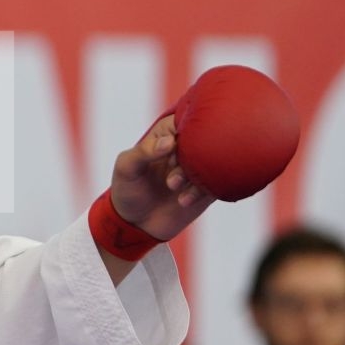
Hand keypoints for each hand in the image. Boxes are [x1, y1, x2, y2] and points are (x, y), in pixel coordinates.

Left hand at [108, 114, 213, 241]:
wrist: (135, 224)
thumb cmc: (127, 189)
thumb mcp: (126, 168)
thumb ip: (144, 151)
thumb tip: (170, 141)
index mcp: (166, 134)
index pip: (187, 119)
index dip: (182, 133)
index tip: (170, 148)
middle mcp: (186, 149)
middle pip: (203, 140)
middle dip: (189, 156)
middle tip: (170, 172)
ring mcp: (198, 169)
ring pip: (212, 162)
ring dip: (194, 175)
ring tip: (172, 187)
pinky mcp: (207, 188)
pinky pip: (217, 184)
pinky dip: (201, 191)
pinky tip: (183, 201)